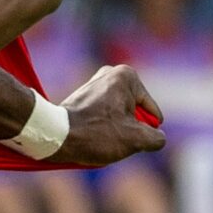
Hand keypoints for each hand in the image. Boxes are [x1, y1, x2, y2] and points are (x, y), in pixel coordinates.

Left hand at [48, 65, 166, 166]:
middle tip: (111, 136)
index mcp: (127, 76)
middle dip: (129, 130)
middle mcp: (112, 73)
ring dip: (116, 131)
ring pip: (120, 117)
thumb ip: (157, 138)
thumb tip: (157, 138)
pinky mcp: (85, 95)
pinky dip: (103, 128)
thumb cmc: (96, 134)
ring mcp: (96, 82)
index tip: (120, 133)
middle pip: (135, 113)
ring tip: (100, 136)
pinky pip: (105, 116)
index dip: (142, 131)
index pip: (152, 114)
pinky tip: (91, 134)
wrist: (56, 136)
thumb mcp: (136, 139)